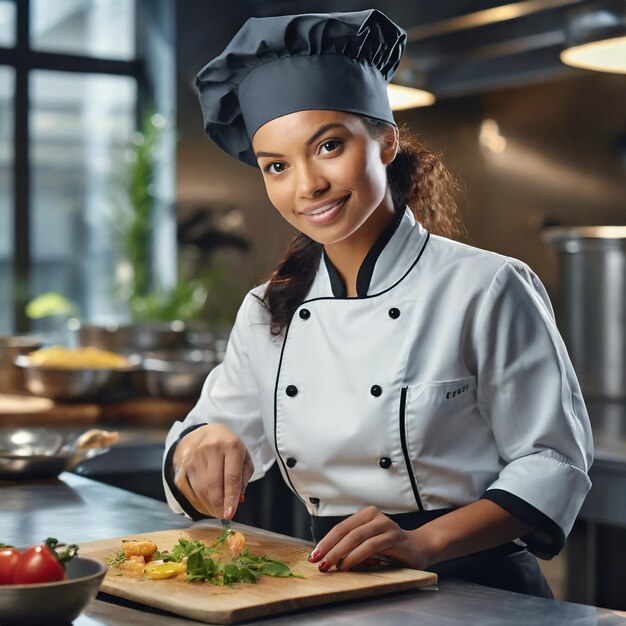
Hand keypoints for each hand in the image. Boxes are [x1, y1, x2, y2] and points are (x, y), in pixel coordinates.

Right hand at [172, 424, 253, 519]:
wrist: (206, 432)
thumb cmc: (229, 447)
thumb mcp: (243, 457)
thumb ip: (243, 478)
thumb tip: (237, 500)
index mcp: (231, 445)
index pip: (231, 477)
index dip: (230, 498)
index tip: (230, 514)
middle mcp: (211, 448)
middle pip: (214, 485)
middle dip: (219, 505)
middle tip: (224, 516)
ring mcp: (195, 455)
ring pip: (201, 489)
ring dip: (209, 505)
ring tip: (217, 511)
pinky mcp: (183, 463)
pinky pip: (189, 489)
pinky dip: (198, 501)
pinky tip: (206, 504)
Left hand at [308, 506, 430, 571]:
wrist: (418, 548)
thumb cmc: (390, 548)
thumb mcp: (367, 544)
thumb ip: (350, 546)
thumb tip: (325, 557)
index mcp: (366, 514)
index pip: (341, 527)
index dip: (326, 541)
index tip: (313, 555)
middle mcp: (375, 516)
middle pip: (346, 531)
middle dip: (329, 547)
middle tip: (318, 561)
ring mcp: (385, 525)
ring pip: (356, 537)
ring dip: (340, 553)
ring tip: (329, 565)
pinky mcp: (393, 537)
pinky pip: (370, 546)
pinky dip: (355, 556)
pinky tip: (347, 565)